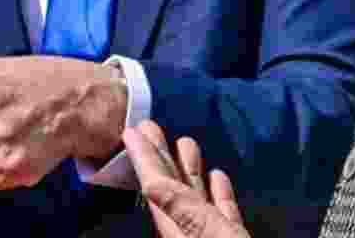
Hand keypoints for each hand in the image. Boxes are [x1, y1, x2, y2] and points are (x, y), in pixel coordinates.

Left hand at [123, 121, 249, 237]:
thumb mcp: (213, 235)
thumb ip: (184, 211)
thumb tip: (150, 185)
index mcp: (182, 230)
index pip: (158, 186)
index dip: (145, 158)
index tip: (133, 133)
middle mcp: (191, 232)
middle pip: (172, 188)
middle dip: (161, 155)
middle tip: (150, 127)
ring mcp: (213, 235)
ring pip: (197, 198)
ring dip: (189, 169)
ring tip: (184, 143)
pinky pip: (222, 213)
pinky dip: (219, 192)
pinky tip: (217, 176)